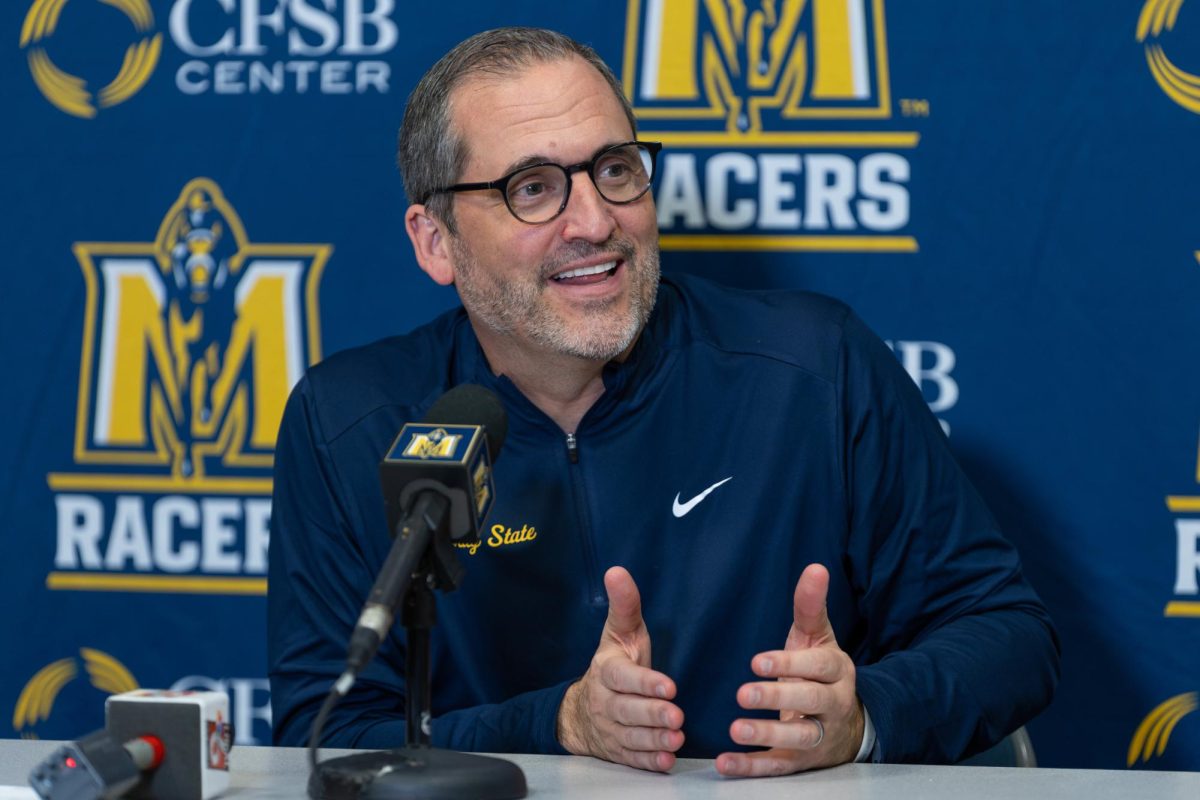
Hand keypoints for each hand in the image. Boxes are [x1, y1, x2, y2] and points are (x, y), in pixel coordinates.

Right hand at [557, 566, 684, 771]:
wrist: (580, 710)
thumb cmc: (614, 664)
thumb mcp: (618, 633)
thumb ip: (624, 605)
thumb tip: (617, 570)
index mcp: (607, 671)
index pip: (623, 678)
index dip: (645, 683)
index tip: (669, 687)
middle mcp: (606, 702)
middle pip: (628, 710)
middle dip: (652, 714)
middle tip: (677, 716)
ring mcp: (611, 729)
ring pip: (632, 737)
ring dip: (654, 739)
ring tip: (676, 738)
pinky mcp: (618, 751)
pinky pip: (632, 759)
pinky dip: (648, 762)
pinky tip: (666, 761)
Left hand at [716, 563, 863, 776]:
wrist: (848, 724)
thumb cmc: (821, 671)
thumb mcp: (818, 637)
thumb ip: (811, 606)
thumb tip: (816, 567)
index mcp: (836, 671)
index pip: (819, 666)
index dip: (790, 664)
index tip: (756, 661)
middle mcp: (833, 705)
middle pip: (811, 702)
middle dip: (778, 698)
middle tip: (742, 693)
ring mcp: (819, 737)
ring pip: (799, 739)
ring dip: (767, 736)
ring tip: (736, 729)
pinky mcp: (802, 762)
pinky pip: (779, 767)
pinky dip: (752, 767)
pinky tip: (725, 763)